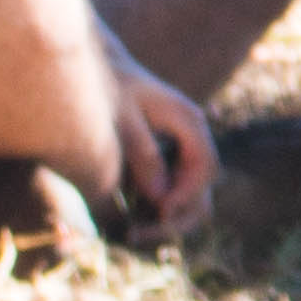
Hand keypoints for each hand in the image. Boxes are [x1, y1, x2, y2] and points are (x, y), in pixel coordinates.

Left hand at [101, 45, 215, 244]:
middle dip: (176, 218)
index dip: (184, 197)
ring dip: (164, 218)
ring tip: (128, 230)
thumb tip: (161, 198)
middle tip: (135, 235)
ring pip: (191, 197)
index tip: (154, 213)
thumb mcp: (121, 118)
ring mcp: (181, 149)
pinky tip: (126, 216)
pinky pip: (171, 192)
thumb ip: (144, 155)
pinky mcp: (166, 158)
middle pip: (203, 190)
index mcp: (189, 122)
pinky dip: (153, 209)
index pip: (205, 169)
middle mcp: (192, 137)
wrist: (95, 66)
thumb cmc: (105, 85)